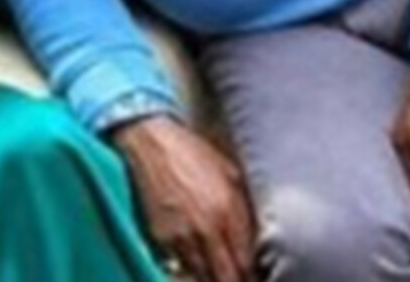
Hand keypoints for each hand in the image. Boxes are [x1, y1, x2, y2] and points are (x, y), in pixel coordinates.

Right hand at [110, 116, 255, 281]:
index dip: (254, 274)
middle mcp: (205, 230)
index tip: (256, 274)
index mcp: (228, 212)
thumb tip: (257, 240)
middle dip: (235, 279)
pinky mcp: (159, 239)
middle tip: (240, 276)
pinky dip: (190, 273)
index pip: (247, 262)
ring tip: (219, 274)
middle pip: (227, 276)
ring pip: (202, 278)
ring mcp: (180, 237)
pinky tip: (198, 268)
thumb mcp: (231, 175)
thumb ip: (245, 211)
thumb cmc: (194, 153)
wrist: (152, 142)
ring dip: (213, 278)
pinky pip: (179, 269)